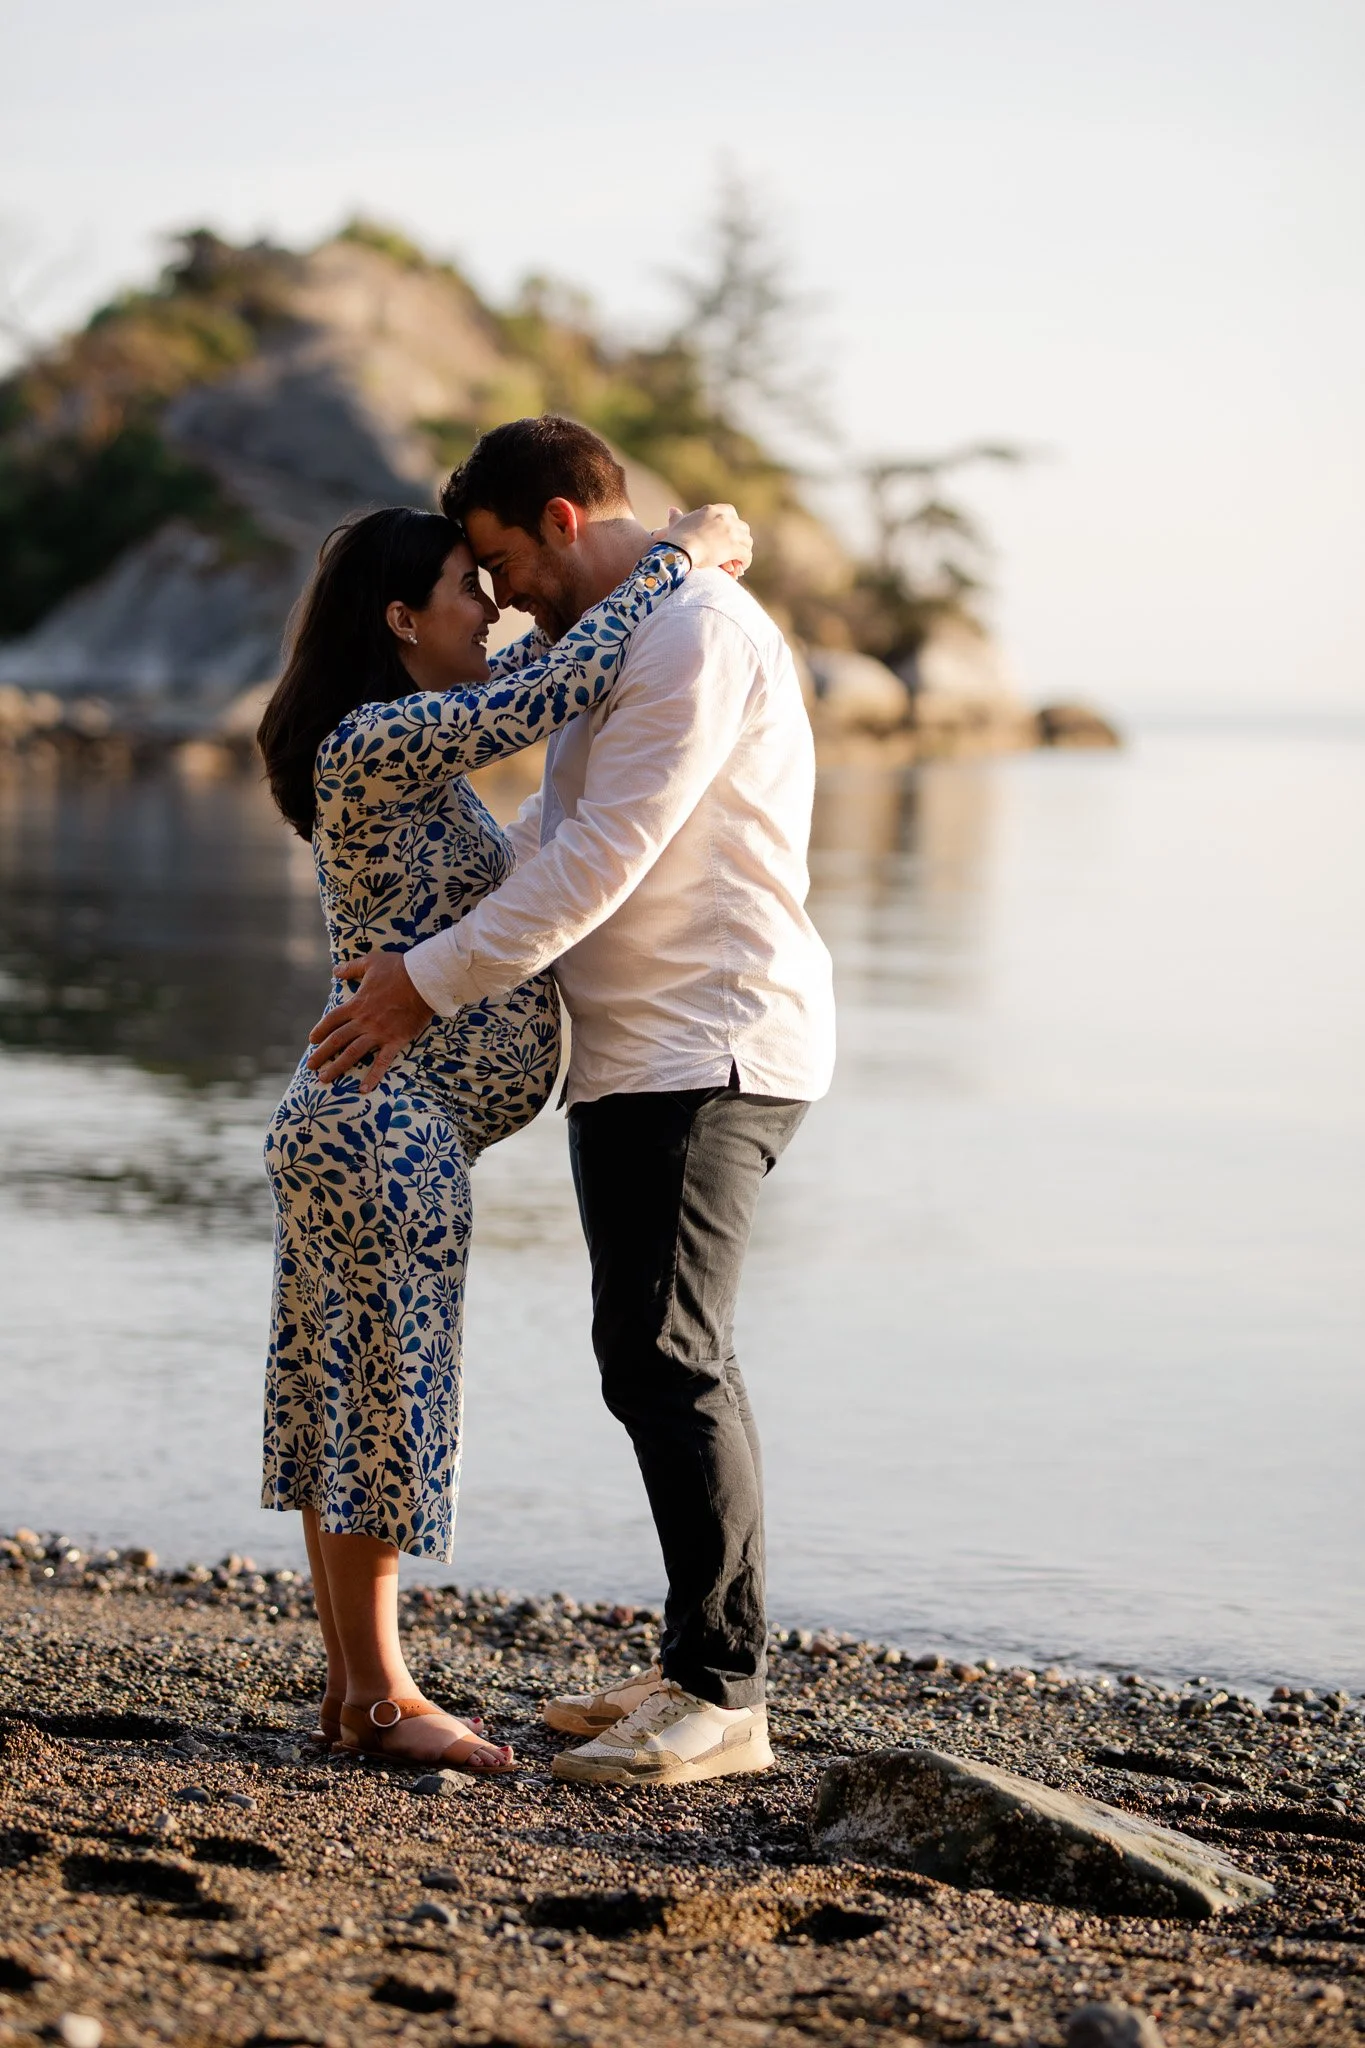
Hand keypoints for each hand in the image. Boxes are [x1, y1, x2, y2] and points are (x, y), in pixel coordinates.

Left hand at [305, 952, 432, 1090]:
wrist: (425, 980)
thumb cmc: (399, 969)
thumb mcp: (371, 961)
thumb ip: (351, 968)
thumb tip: (335, 971)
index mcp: (357, 1004)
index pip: (332, 1020)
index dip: (320, 1030)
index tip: (312, 1040)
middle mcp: (364, 1021)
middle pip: (337, 1040)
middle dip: (322, 1055)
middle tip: (310, 1067)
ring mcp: (379, 1033)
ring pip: (353, 1053)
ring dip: (337, 1067)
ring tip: (324, 1079)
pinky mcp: (395, 1040)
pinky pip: (382, 1062)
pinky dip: (372, 1076)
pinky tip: (363, 1090)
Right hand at [654, 503, 752, 579]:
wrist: (679, 550)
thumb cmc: (675, 539)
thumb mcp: (676, 524)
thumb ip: (677, 517)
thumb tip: (672, 510)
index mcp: (712, 510)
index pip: (730, 512)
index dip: (732, 523)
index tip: (729, 533)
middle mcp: (724, 518)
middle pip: (742, 526)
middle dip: (741, 538)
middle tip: (736, 549)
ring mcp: (731, 532)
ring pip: (747, 541)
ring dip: (744, 551)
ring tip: (739, 560)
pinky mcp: (734, 547)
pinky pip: (746, 555)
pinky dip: (745, 562)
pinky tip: (741, 568)